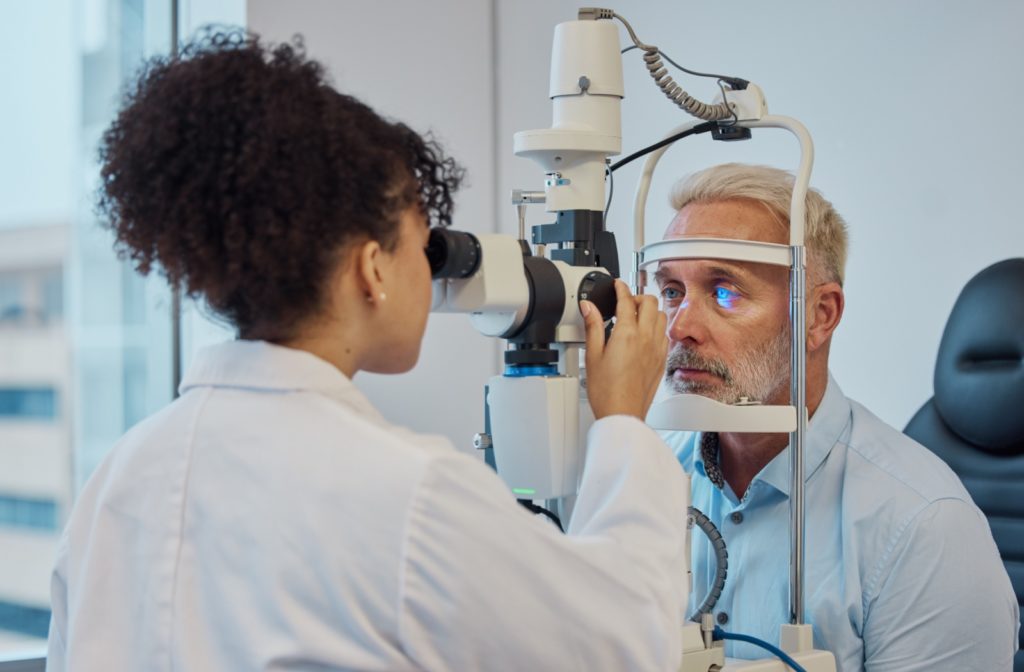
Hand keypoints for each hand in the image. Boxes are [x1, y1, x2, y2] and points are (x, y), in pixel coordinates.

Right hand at [580, 280, 667, 419]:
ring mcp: (657, 349)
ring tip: (636, 316)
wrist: (622, 413)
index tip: (617, 285)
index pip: (627, 300)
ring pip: (662, 316)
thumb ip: (592, 326)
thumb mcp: (592, 355)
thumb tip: (588, 307)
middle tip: (626, 301)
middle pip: (650, 302)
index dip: (621, 288)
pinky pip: (665, 334)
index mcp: (627, 334)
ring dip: (650, 310)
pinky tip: (645, 334)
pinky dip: (656, 327)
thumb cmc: (606, 391)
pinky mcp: (662, 360)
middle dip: (638, 296)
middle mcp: (646, 338)